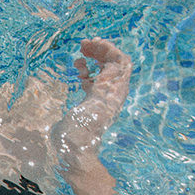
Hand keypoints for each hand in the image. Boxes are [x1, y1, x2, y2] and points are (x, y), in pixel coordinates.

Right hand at [54, 38, 131, 156]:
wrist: (73, 152)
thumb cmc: (82, 131)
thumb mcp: (97, 105)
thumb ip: (107, 83)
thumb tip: (116, 63)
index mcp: (114, 91)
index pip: (120, 62)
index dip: (108, 49)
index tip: (92, 43)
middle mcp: (112, 93)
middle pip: (113, 63)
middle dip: (100, 51)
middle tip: (83, 44)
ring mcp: (102, 97)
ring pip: (103, 70)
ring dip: (93, 58)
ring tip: (80, 52)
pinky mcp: (91, 103)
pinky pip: (94, 80)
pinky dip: (87, 70)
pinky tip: (78, 68)